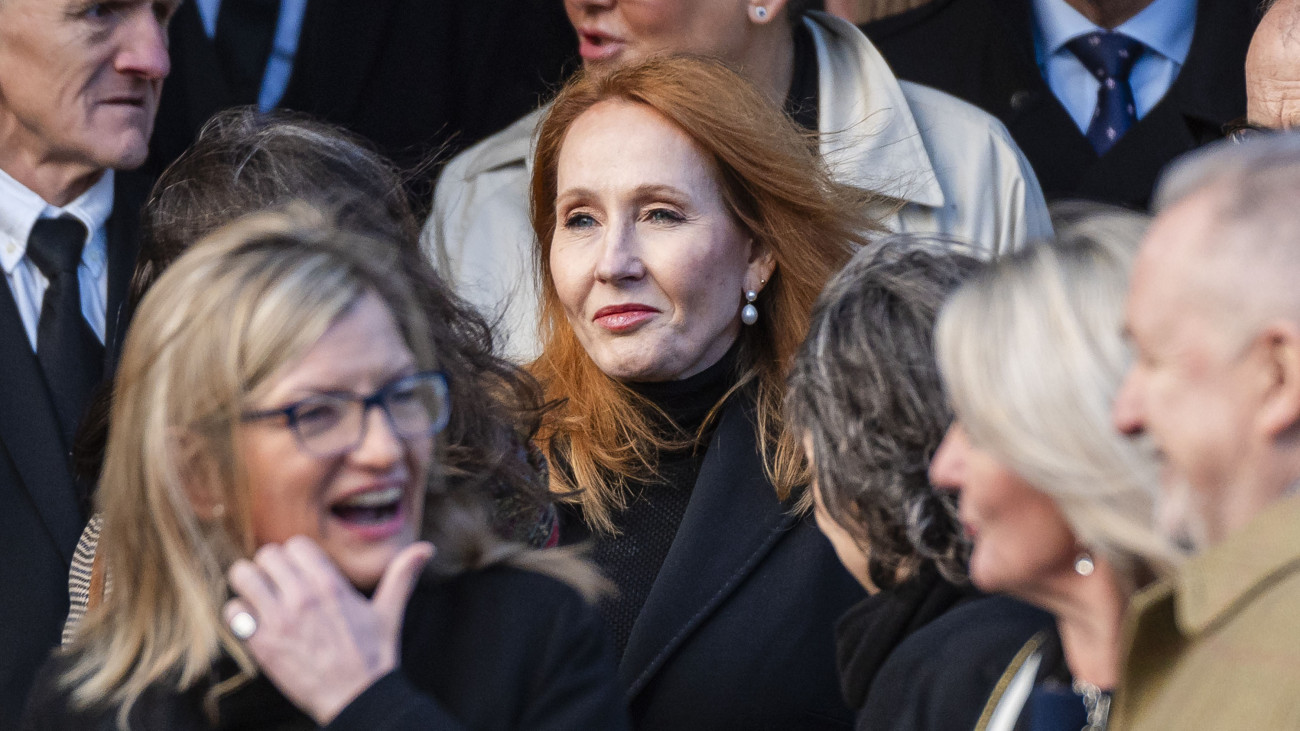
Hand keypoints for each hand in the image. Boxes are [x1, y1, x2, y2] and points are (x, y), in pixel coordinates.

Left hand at [223, 536, 433, 724]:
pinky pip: (232, 611)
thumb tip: (427, 548)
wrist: (356, 697)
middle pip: (267, 554)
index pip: (295, 545)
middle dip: (272, 566)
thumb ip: (402, 575)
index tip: (299, 570)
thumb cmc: (373, 655)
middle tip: (278, 582)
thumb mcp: (389, 611)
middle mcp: (301, 596)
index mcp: (330, 583)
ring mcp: (278, 620)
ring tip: (260, 595)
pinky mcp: (262, 644)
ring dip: (249, 583)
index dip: (296, 555)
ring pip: (243, 575)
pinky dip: (239, 614)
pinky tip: (254, 622)